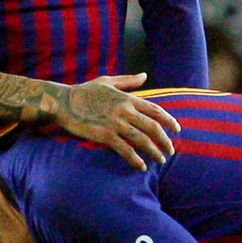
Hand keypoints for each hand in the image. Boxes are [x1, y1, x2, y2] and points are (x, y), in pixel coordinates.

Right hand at [51, 74, 178, 170]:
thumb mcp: (108, 82)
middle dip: (165, 141)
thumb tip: (144, 76)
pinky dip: (135, 159)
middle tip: (171, 151)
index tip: (177, 130)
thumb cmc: (85, 91)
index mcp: (128, 98)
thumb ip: (128, 81)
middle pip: (153, 127)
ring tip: (160, 160)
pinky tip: (141, 166)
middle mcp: (125, 111)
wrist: (63, 102)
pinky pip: (125, 150)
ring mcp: (115, 123)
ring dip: (154, 152)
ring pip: (142, 140)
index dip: (169, 121)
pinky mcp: (105, 135)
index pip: (155, 110)